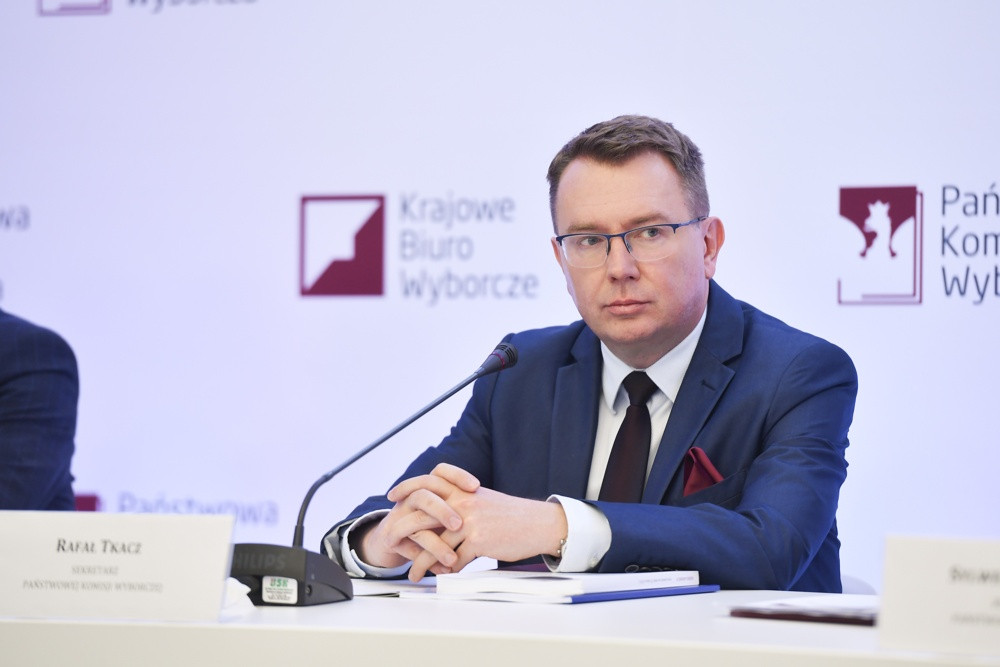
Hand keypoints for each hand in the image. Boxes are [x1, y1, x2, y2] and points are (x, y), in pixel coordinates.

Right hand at [357, 463, 479, 574]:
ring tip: (453, 557)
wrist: (391, 540)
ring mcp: (400, 516)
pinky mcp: (392, 536)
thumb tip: (495, 515)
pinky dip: (427, 558)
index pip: (440, 472)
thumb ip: (463, 511)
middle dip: (443, 509)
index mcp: (426, 488)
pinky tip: (442, 568)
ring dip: (436, 541)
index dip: (457, 476)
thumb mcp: (444, 515)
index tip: (476, 486)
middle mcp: (411, 498)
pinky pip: (409, 545)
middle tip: (460, 525)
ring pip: (416, 521)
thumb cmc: (425, 525)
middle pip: (425, 493)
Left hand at [397, 477, 567, 581]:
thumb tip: (441, 515)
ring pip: (435, 545)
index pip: (428, 482)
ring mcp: (470, 522)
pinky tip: (442, 577)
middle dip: (403, 532)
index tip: (394, 496)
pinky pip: (454, 560)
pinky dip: (446, 571)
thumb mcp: (484, 500)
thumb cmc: (511, 515)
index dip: (408, 487)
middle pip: (422, 517)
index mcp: (463, 490)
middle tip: (391, 542)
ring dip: (422, 563)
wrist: (537, 523)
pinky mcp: (479, 541)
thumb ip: (461, 503)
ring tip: (414, 573)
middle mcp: (464, 502)